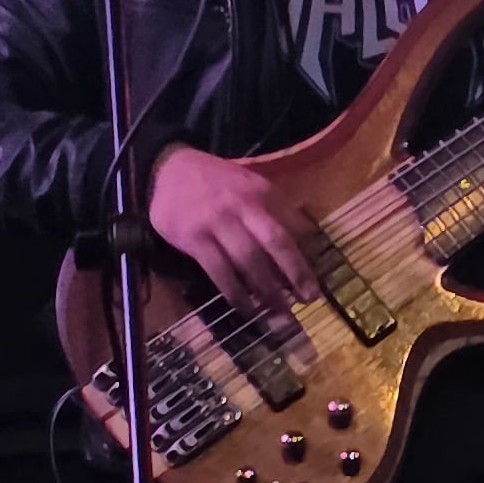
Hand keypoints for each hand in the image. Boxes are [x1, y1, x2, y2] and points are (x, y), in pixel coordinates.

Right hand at [146, 144, 318, 307]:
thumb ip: (272, 209)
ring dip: (267, 290)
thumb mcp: (249, 184)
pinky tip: (246, 308)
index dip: (306, 254)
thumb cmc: (215, 181)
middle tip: (308, 299)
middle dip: (295, 273)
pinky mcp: (194, 238)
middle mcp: (244, 206)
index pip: (292, 226)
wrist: (167, 170)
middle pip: (276, 243)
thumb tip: (301, 241)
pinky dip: (235, 292)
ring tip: (280, 312)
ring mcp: (217, 222)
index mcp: (263, 192)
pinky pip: (219, 271)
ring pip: (249, 260)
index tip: (316, 279)